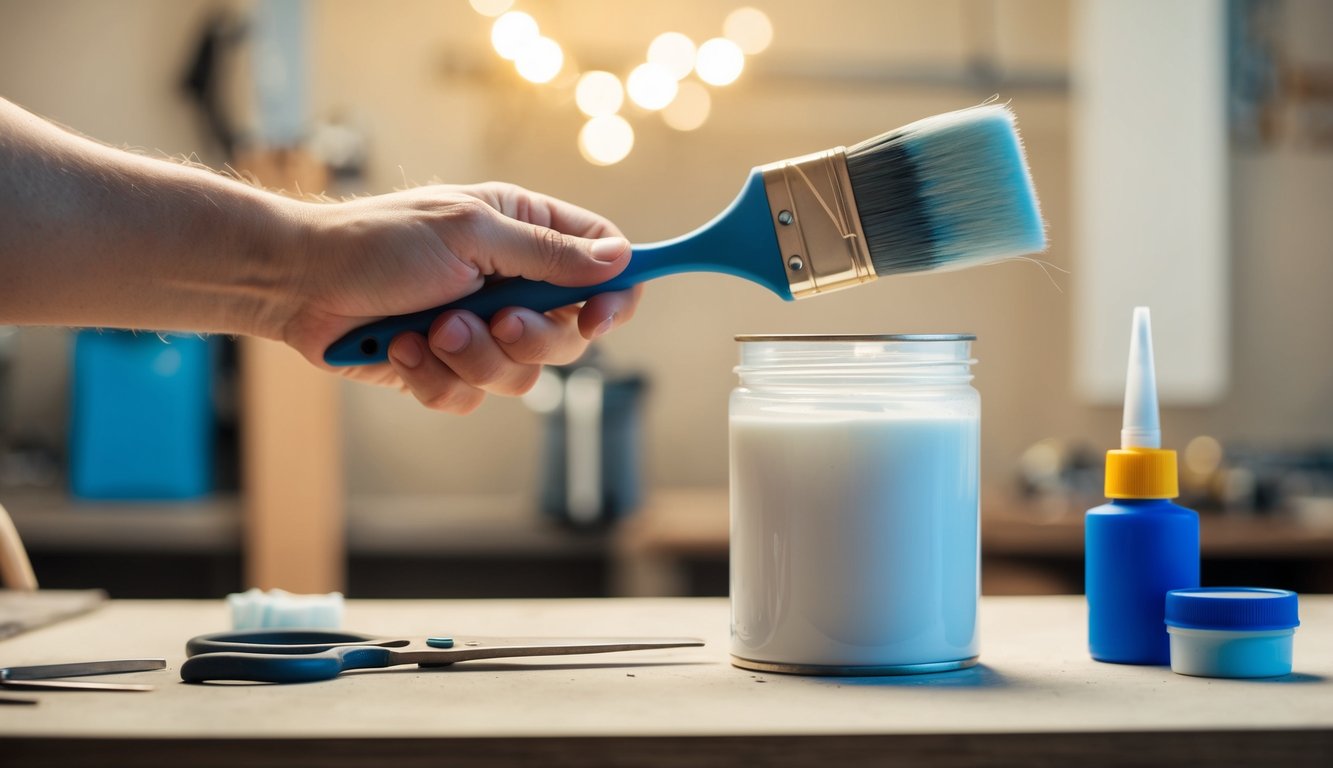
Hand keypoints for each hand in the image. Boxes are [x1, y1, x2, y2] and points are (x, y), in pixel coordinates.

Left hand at [278, 182, 640, 412]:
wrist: (301, 283)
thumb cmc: (379, 241)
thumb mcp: (470, 234)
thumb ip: (546, 253)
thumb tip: (618, 260)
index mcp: (524, 235)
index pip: (601, 266)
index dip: (614, 295)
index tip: (599, 317)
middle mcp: (511, 285)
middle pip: (569, 335)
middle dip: (528, 337)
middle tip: (494, 319)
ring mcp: (480, 331)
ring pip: (522, 377)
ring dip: (473, 358)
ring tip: (430, 331)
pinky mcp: (447, 369)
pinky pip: (470, 398)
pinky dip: (435, 377)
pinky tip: (402, 348)